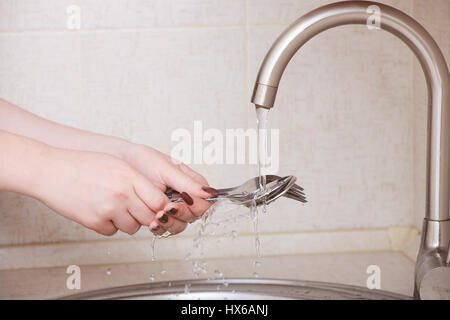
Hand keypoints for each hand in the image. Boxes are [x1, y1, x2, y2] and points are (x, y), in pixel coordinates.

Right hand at [35, 147, 173, 235]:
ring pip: (133, 228)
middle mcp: (122, 195)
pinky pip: (112, 231)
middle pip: (150, 217)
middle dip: (146, 215)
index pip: (160, 201)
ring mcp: (108, 210)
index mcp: (130, 177)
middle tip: (135, 207)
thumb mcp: (117, 165)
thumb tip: (159, 198)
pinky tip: (99, 210)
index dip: (162, 207)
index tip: (159, 207)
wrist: (50, 171)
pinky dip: (108, 225)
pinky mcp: (94, 222)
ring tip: (113, 206)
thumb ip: (138, 181)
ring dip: (127, 221)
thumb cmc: (83, 165)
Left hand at [122, 144, 216, 234]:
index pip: (205, 203)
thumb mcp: (167, 169)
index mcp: (193, 185)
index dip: (196, 205)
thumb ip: (188, 183)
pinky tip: (152, 223)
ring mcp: (172, 208)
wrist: (121, 163)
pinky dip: (159, 228)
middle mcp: (184, 198)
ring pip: (180, 225)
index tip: (184, 200)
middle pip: (193, 216)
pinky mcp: (158, 216)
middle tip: (168, 207)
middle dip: (180, 214)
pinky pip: (165, 228)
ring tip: (158, 215)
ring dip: (170, 223)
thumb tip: (211, 193)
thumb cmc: (144, 161)